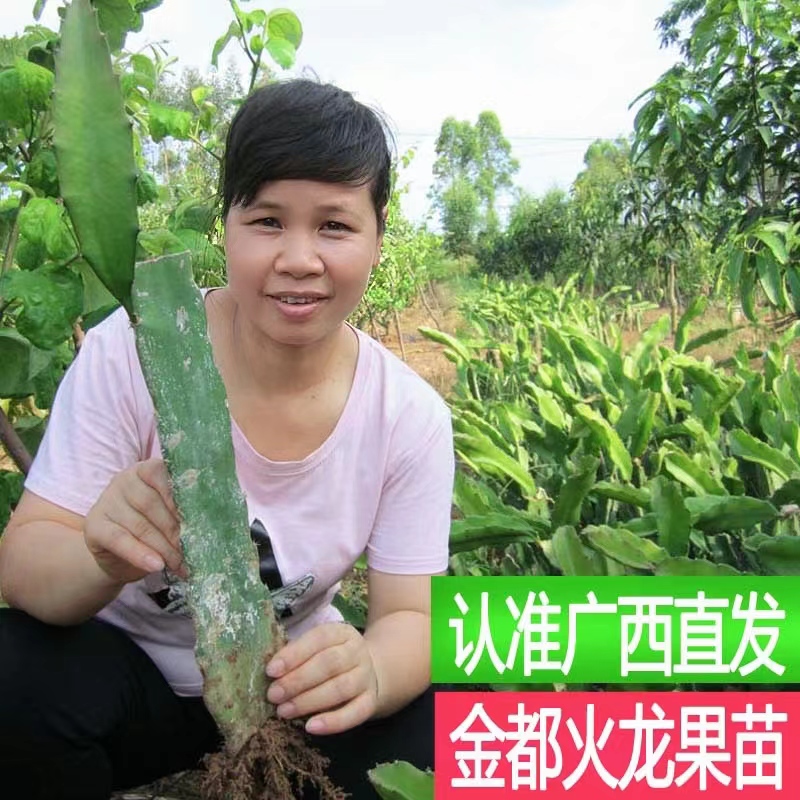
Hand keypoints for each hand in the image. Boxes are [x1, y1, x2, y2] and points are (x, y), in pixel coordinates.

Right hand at [84, 458, 184, 585]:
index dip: (178, 496)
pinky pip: (120, 540)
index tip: (196, 516)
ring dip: (163, 547)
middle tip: (192, 550)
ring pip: (139, 525)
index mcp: (145, 470)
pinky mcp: (94, 526)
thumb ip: (180, 511)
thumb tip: (208, 523)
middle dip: (175, 530)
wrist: (118, 554)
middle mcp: (123, 481)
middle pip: (151, 504)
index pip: (161, 474)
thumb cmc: (152, 528)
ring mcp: (106, 502)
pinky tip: (157, 565)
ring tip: (180, 564)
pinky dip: (141, 554)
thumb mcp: (168, 515)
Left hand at [265, 623, 378, 734]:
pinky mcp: (370, 701)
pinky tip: (311, 727)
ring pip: (341, 688)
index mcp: (341, 632)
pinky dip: (333, 722)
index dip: (294, 654)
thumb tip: (271, 672)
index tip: (271, 671)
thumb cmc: (329, 659)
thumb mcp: (316, 648)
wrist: (367, 672)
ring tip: (284, 711)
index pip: (318, 638)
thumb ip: (297, 655)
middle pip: (329, 663)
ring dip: (309, 701)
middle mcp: (357, 652)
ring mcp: (366, 676)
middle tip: (273, 695)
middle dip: (298, 680)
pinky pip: (355, 713)